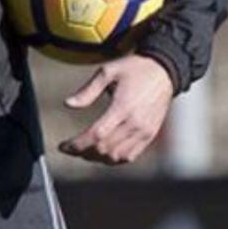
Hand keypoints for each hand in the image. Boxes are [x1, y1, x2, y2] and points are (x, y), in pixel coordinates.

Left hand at [58, 54, 173, 164]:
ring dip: (97, 158)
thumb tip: (68, 104)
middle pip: (104, 149)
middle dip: (83, 152)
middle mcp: (135, 123)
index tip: (63, 146)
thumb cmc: (134, 69)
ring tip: (84, 151)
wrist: (163, 71)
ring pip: (116, 156)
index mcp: (122, 107)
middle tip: (70, 148)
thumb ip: (88, 90)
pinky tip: (103, 153)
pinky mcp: (149, 135)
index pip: (96, 135)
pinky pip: (130, 156)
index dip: (77, 144)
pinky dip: (114, 159)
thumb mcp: (107, 72)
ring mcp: (144, 132)